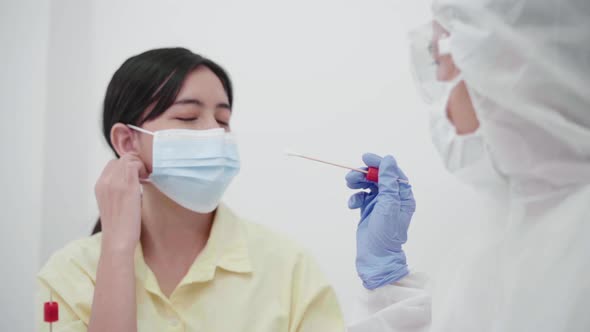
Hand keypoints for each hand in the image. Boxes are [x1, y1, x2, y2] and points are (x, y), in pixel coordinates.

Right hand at [94, 153, 147, 253]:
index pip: (113, 164)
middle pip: (121, 159)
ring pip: (128, 159)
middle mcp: (104, 182)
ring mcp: (114, 183)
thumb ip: (118, 192)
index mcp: (99, 186)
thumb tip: (134, 183)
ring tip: (146, 178)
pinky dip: (143, 168)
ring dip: (140, 165)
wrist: (117, 241)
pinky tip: (147, 180)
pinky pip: (134, 164)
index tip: (137, 177)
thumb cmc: (120, 227)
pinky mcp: (127, 187)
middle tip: (144, 177)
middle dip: (134, 164)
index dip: (127, 167)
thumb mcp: (114, 205)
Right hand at [346, 153, 415, 289]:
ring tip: (348, 185)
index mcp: (403, 196)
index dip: (379, 163)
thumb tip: (389, 160)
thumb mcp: (388, 205)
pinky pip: (361, 197)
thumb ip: (388, 182)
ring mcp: (380, 205)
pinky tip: (352, 205)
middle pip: (377, 177)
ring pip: (367, 185)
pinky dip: (355, 198)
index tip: (365, 157)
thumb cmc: (386, 234)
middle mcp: (393, 198)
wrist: (376, 258)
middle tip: (350, 176)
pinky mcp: (369, 211)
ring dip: (357, 183)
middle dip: (364, 174)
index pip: (392, 172)